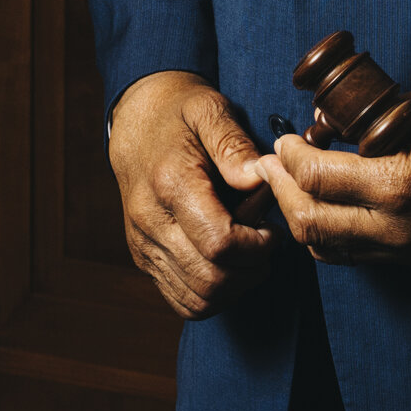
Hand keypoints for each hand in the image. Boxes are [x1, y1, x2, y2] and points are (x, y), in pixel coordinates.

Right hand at [108, 71, 275, 317]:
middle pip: (211, 280)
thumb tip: (259, 178)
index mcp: (171, 184)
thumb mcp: (211, 110)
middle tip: (267, 243)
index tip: (273, 229)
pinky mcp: (143, 258)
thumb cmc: (181, 114)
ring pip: (198, 299)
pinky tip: (229, 265)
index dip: (258, 245)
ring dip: (235, 287)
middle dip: (252, 270)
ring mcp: (143, 245)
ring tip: (250, 254)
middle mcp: (150, 222)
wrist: (137, 121)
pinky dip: (213, 295)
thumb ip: (235, 145)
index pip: (221, 243)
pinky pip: (182, 300)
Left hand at [252, 84, 410, 265]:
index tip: (280, 140)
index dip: (286, 158)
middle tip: (269, 165)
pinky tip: (324, 207)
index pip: (315, 179)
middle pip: (308, 222)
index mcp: (397, 184)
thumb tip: (328, 119)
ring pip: (326, 249)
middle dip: (280, 191)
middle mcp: (394, 227)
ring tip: (289, 187)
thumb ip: (371, 117)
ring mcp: (404, 250)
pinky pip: (354, 255)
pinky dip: (328, 234)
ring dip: (299, 218)